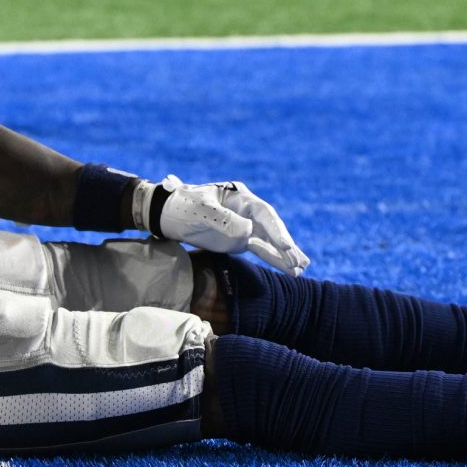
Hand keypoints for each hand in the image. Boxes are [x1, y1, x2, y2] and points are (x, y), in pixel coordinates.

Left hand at [151, 175, 309, 275]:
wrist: (164, 214)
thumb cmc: (181, 206)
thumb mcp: (200, 210)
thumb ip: (223, 220)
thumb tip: (248, 231)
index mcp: (239, 197)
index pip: (264, 214)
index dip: (277, 230)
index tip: (286, 246)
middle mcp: (247, 211)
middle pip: (271, 228)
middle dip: (286, 245)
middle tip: (300, 263)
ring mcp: (244, 226)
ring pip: (269, 241)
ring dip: (285, 255)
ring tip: (302, 270)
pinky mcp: (238, 241)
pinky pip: (260, 250)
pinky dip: (274, 259)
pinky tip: (290, 270)